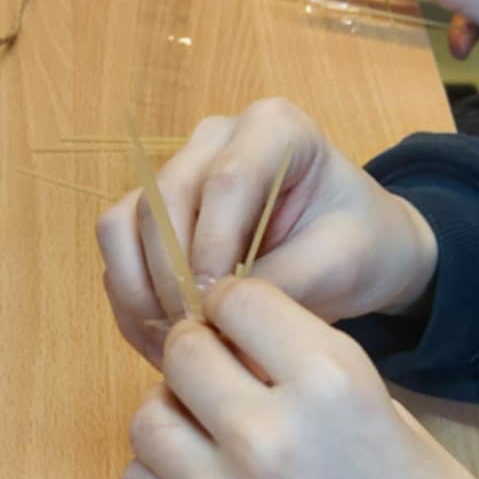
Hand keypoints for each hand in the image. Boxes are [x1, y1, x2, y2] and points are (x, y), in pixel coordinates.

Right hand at [95, 97, 436, 365]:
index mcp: (274, 128)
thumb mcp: (343, 262)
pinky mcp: (154, 217)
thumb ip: (286, 280)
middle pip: (160, 200)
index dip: (213, 249)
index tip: (219, 310)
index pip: (226, 180)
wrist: (356, 250)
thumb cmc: (359, 244)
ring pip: (122, 225)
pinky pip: (119, 257)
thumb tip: (214, 313)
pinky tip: (162, 347)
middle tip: (194, 339)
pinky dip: (132, 305)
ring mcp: (178, 175)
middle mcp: (215, 141)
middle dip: (170, 277)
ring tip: (173, 349)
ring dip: (138, 292)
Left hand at [124, 279, 478, 478]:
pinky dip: (161, 472)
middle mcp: (270, 430)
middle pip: (184, 352)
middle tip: (222, 378)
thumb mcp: (391, 417)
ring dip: (173, 415)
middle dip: (200, 355)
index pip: (238, 299)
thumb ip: (315, 377)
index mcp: (333, 383)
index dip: (236, 308)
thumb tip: (249, 351)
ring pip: (148, 417)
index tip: (242, 327)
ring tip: (209, 433)